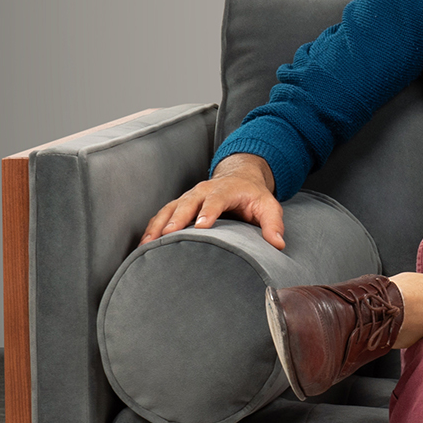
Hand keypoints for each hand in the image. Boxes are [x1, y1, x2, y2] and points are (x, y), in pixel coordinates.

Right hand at [140, 154, 286, 248]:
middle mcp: (203, 191)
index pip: (216, 200)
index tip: (201, 227)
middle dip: (176, 219)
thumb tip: (278, 243)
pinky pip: (163, 214)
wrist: (239, 178)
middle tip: (167, 235)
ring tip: (147, 244)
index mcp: (225, 190)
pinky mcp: (180, 205)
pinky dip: (152, 227)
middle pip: (187, 203)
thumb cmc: (253, 196)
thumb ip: (273, 223)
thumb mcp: (269, 206)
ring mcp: (189, 197)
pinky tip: (144, 243)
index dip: (208, 212)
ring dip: (158, 225)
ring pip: (169, 209)